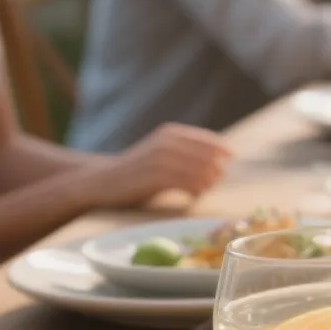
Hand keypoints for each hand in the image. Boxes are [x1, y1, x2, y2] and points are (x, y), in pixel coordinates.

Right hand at [86, 124, 230, 207]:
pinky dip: (196, 191)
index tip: (228, 163)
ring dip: (207, 183)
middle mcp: (168, 142)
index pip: (210, 140)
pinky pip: (188, 183)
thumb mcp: (163, 154)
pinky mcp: (155, 176)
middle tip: (211, 184)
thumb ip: (186, 153)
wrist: (102, 180)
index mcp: (172, 133)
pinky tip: (192, 196)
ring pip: (201, 170)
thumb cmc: (137, 171)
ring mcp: (161, 158)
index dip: (223, 152)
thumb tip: (222, 162)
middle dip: (216, 171)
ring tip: (201, 191)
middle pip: (209, 156)